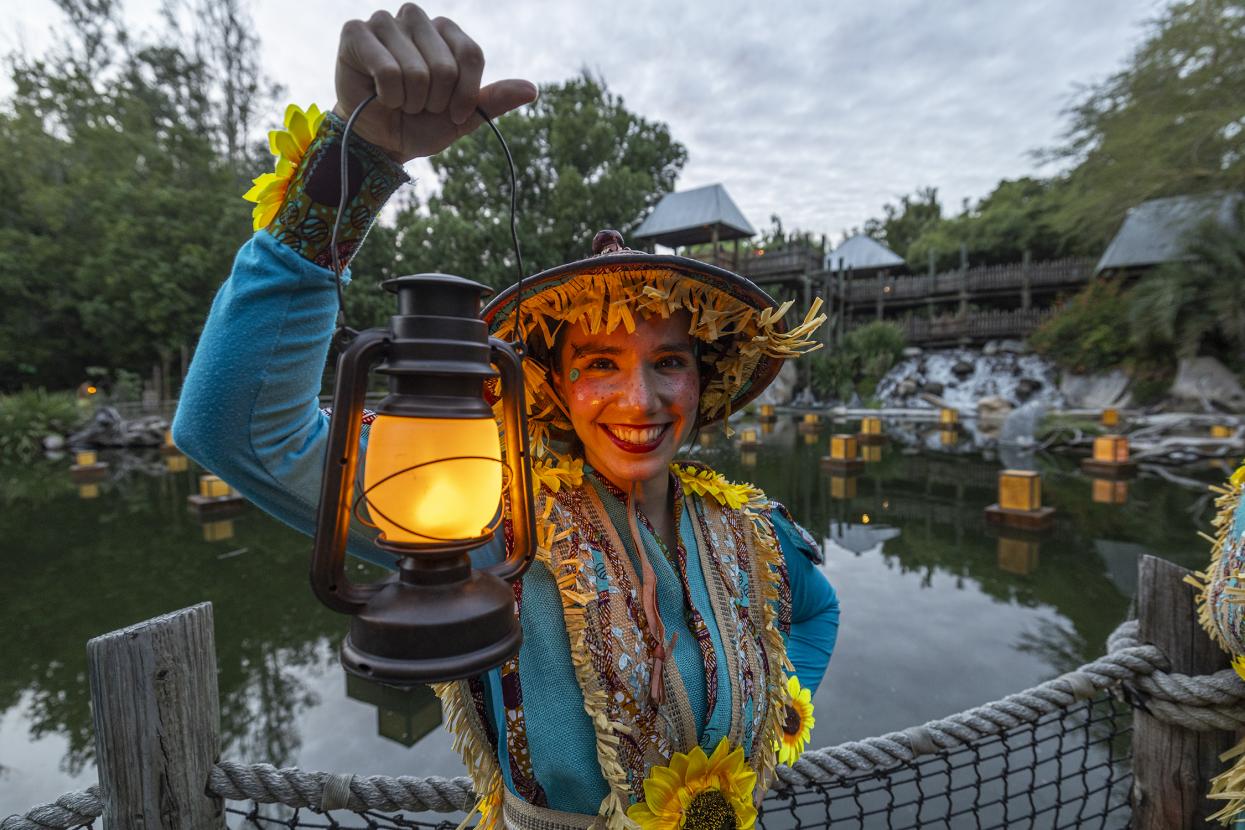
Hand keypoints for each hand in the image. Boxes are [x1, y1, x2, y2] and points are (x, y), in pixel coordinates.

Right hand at [334, 5, 537, 161]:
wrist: (379, 141)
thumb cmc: (420, 124)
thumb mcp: (462, 118)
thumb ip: (494, 100)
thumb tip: (532, 90)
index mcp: (446, 31)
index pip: (471, 55)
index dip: (466, 94)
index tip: (453, 113)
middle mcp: (417, 18)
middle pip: (445, 66)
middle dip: (436, 101)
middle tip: (420, 106)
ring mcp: (385, 22)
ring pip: (416, 71)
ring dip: (411, 101)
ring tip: (400, 100)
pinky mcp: (356, 33)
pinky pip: (387, 70)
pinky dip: (388, 95)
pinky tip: (379, 96)